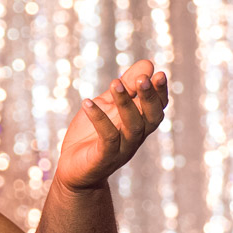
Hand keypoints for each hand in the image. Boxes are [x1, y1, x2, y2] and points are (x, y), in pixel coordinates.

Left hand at [54, 59, 168, 191]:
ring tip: (114, 82)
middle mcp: (135, 138)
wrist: (72, 169)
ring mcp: (121, 149)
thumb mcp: (108, 105)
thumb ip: (125, 85)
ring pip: (132, 126)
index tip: (158, 74)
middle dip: (149, 97)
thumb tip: (148, 64)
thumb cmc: (91, 135)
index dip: (160, 92)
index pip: (157, 107)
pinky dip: (99, 119)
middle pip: (151, 118)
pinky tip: (87, 102)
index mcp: (139, 124)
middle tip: (143, 78)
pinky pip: (107, 138)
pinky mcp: (104, 158)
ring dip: (125, 103)